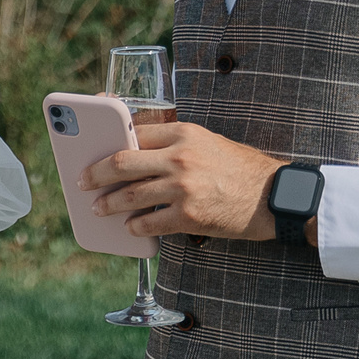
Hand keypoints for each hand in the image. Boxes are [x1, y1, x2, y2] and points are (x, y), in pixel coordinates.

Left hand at [80, 122, 306, 241]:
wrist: (275, 197)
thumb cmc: (240, 169)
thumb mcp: (207, 142)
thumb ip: (173, 144)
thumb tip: (134, 153)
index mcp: (184, 133)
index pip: (133, 132)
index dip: (108, 142)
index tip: (91, 150)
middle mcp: (180, 158)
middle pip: (121, 163)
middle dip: (95, 174)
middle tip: (82, 182)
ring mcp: (183, 188)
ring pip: (130, 195)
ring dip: (109, 204)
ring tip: (98, 208)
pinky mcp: (189, 216)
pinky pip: (149, 223)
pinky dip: (135, 226)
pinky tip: (129, 227)